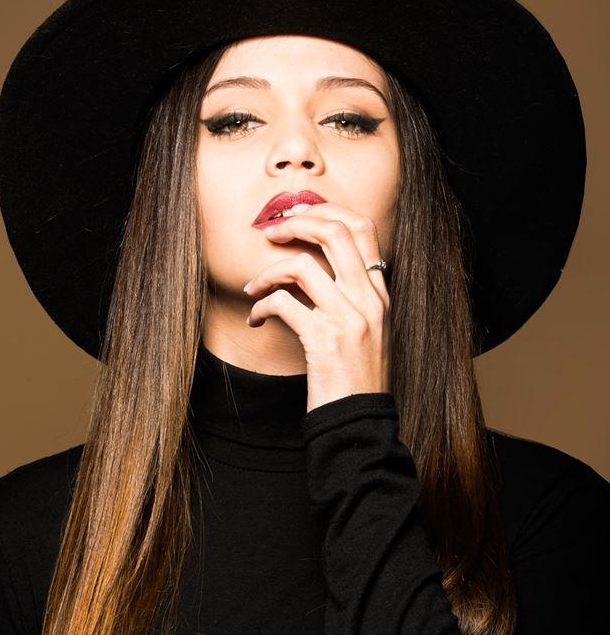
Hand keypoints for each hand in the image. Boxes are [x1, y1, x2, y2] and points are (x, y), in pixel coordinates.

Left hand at [243, 202, 392, 413]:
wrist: (359, 424)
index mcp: (381, 295)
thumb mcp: (366, 333)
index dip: (328, 211)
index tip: (299, 214)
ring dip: (268, 272)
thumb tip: (312, 270)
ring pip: (302, 266)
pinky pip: (283, 304)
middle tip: (270, 231)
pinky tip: (255, 320)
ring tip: (253, 287)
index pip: (363, 229)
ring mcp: (350, 319)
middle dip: (297, 223)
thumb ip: (350, 299)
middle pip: (335, 233)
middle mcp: (369, 301)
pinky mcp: (325, 341)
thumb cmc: (355, 381)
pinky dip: (261, 308)